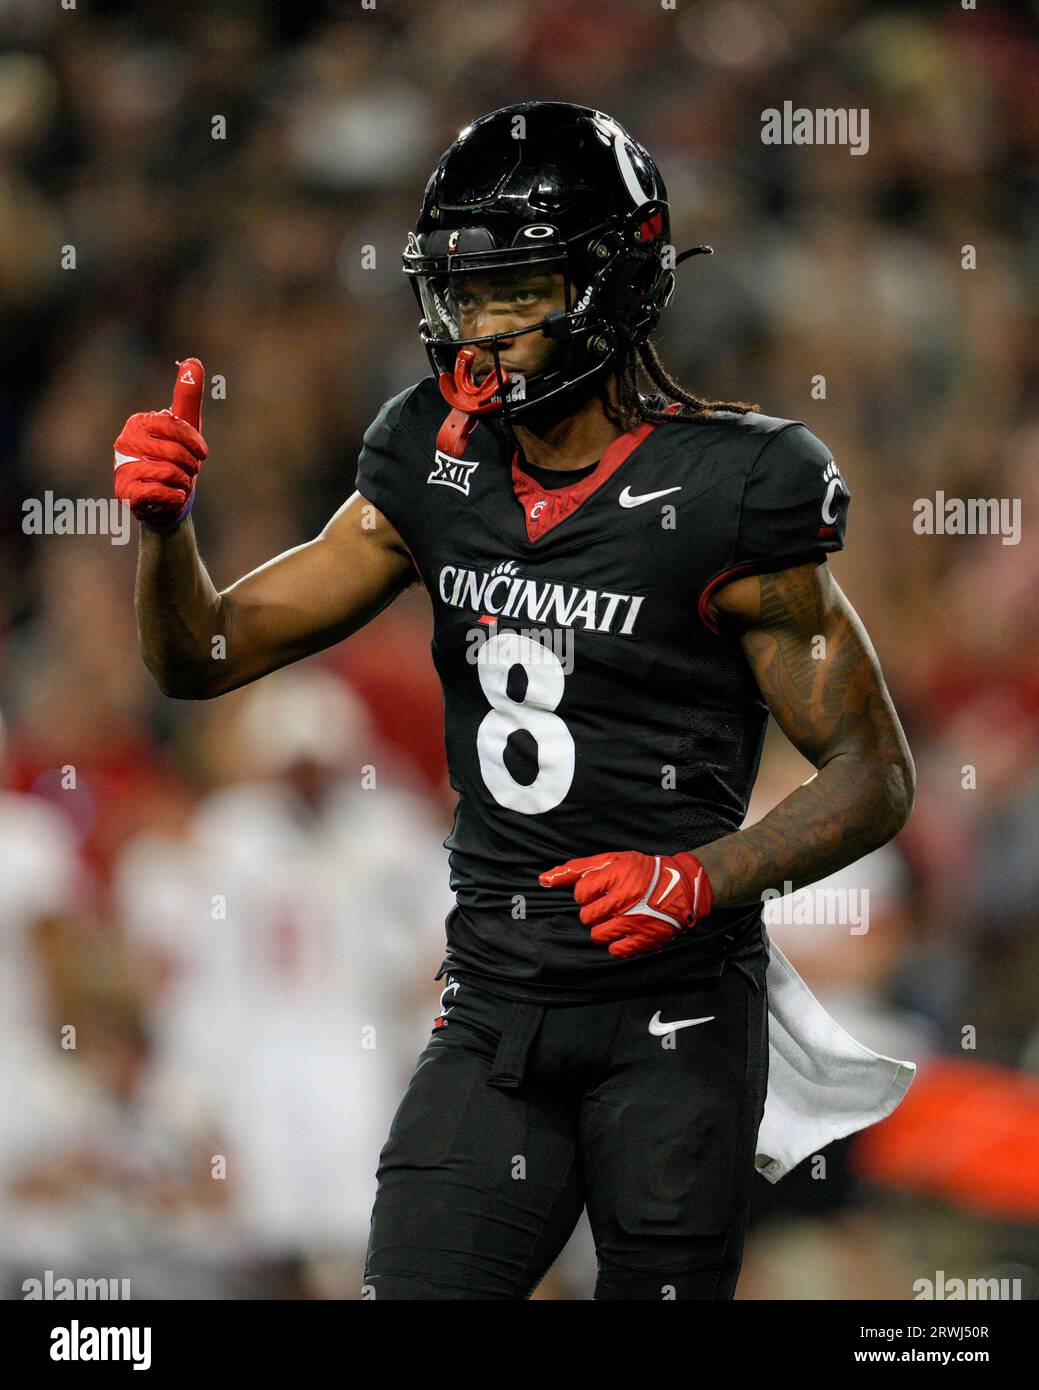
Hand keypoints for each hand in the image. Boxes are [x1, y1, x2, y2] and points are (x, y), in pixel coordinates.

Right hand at [114, 358, 206, 528]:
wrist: (167, 499)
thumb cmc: (176, 459)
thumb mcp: (185, 427)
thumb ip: (188, 396)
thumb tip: (194, 361)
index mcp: (138, 423)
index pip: (173, 426)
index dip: (194, 443)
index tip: (202, 454)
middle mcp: (124, 442)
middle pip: (173, 453)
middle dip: (190, 466)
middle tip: (189, 471)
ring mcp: (121, 468)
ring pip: (168, 473)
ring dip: (183, 482)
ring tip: (178, 483)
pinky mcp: (124, 493)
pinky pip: (158, 493)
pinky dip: (173, 497)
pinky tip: (172, 496)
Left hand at [538, 850, 712, 958]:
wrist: (681, 887)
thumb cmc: (642, 872)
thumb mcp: (611, 860)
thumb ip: (576, 869)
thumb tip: (543, 880)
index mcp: (615, 877)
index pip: (580, 893)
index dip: (587, 893)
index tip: (600, 891)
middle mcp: (623, 900)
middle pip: (586, 917)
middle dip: (594, 912)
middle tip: (610, 905)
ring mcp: (634, 922)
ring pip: (597, 935)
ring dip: (603, 928)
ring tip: (617, 918)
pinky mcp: (643, 940)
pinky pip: (615, 951)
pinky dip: (617, 944)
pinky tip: (626, 932)